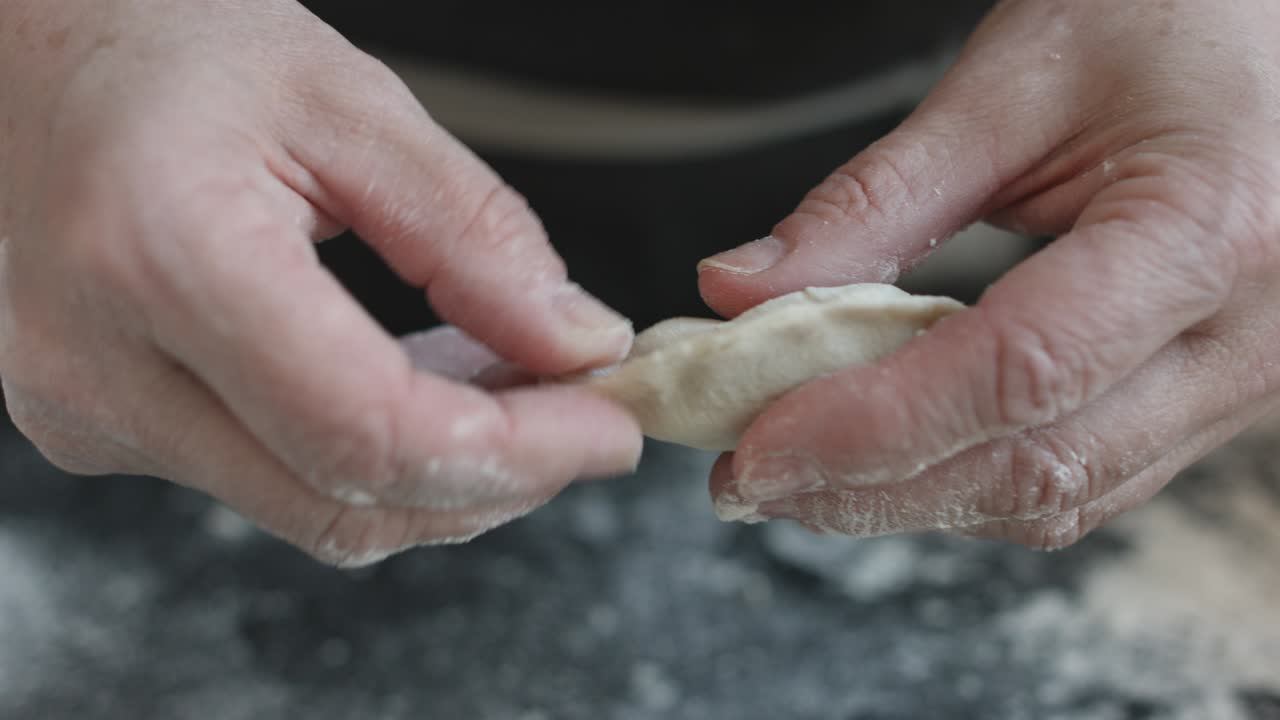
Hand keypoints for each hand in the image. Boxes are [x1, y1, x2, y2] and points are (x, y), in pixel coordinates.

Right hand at [0, 0, 640, 565]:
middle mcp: (101, 366)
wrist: (30, 56)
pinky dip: (376, 457)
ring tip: (515, 388)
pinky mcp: (103, 427)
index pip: (367, 428)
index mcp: (159, 255)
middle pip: (343, 502)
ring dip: (442, 473)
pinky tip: (429, 389)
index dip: (515, 452)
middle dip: (495, 483)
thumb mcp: (347, 103)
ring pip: (313, 509)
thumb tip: (575, 343)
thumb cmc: (167, 45)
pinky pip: (273, 480)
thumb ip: (472, 235)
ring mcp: (89, 413)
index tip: (605, 429)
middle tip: (581, 418)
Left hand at [698, 0, 1279, 547]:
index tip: (761, 445)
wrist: (1269, 28)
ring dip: (913, 501)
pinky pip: (1085, 479)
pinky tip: (890, 460)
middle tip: (751, 477)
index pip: (1019, 370)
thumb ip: (872, 200)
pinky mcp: (1207, 399)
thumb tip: (743, 290)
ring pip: (1058, 497)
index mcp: (1209, 230)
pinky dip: (971, 483)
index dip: (873, 424)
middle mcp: (1245, 336)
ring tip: (801, 474)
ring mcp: (1238, 382)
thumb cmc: (1170, 23)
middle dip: (872, 488)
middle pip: (1036, 466)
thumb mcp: (1011, 86)